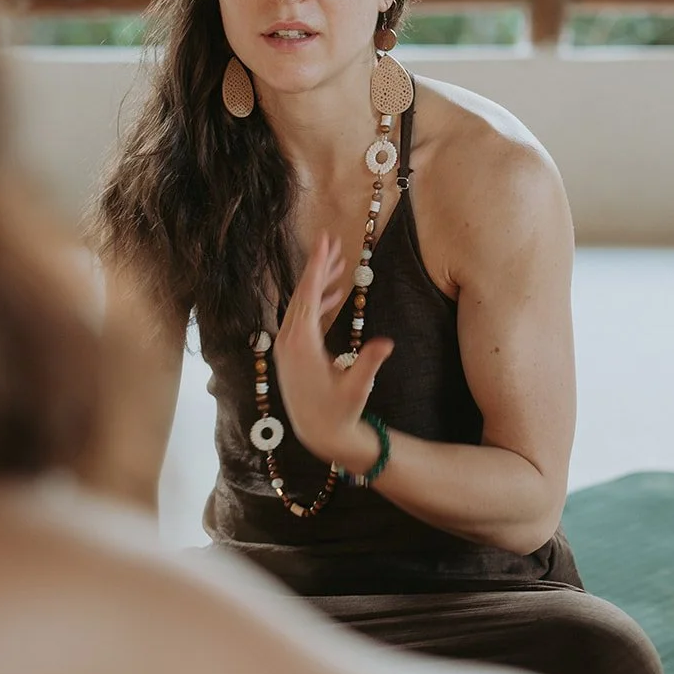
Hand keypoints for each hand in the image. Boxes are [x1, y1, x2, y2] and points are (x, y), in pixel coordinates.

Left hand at [272, 232, 393, 470]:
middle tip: (330, 240)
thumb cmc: (339, 411)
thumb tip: (386, 342)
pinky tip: (334, 293)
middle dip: (318, 266)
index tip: (323, 241)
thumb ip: (369, 363)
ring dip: (319, 283)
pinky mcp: (292, 352)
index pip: (308, 294)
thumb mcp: (357, 387)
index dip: (317, 266)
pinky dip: (318, 303)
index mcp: (301, 343)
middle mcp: (289, 340)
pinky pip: (304, 318)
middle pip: (303, 293)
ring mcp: (287, 346)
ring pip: (303, 304)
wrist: (320, 433)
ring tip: (338, 263)